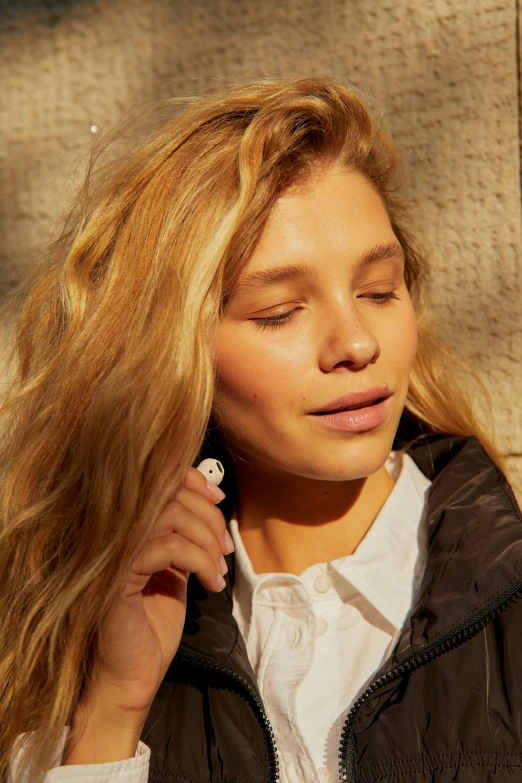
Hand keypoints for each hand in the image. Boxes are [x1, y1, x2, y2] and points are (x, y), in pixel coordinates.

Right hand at [83, 467, 231, 713]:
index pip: (156, 478)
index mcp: (125, 525)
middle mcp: (113, 531)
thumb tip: (210, 498)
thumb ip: (182, 531)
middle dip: (208, 517)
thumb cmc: (152, 623)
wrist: (133, 673)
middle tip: (226, 549)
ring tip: (218, 572)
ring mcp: (112, 551)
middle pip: (168, 493)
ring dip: (207, 541)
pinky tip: (210, 585)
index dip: (192, 480)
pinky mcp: (116, 574)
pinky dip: (199, 561)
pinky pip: (167, 547)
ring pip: (170, 516)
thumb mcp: (175, 566)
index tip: (218, 499)